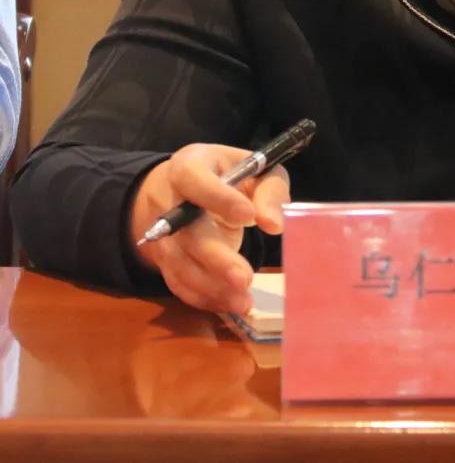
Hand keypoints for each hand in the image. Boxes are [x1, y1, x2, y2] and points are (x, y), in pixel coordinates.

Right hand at [129, 143, 290, 314]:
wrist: (184, 192)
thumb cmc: (229, 175)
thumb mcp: (256, 169)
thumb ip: (269, 190)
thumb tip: (275, 224)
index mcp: (188, 166)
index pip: (194, 179)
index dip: (218, 198)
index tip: (248, 217)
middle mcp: (167, 201)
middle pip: (185, 232)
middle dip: (214, 257)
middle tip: (244, 277)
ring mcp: (162, 235)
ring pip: (180, 264)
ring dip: (211, 286)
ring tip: (243, 301)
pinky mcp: (165, 262)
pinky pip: (178, 283)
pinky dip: (203, 297)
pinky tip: (229, 305)